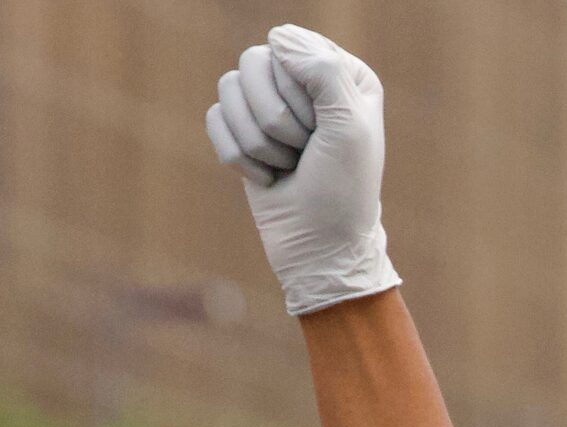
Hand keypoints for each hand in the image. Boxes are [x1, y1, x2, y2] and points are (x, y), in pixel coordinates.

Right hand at [205, 26, 399, 315]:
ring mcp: (271, 104)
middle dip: (276, 120)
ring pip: (228, 89)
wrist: (320, 248)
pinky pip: (213, 118)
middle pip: (253, 63)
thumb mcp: (350, 130)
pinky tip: (268, 177)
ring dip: (258, 141)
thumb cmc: (344, 192)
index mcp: (344, 74)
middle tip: (306, 152)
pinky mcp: (242, 130)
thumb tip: (277, 36)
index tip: (323, 130)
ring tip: (289, 166)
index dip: (298, 93)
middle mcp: (307, 82)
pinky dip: (238, 156)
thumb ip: (323, 72)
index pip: (289, 48)